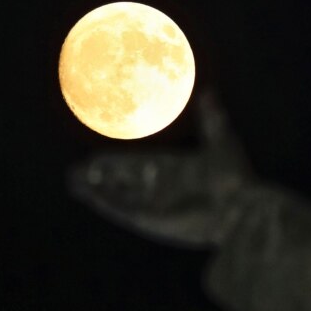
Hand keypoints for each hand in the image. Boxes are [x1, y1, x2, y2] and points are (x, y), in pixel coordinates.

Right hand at [67, 89, 252, 248]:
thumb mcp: (222, 142)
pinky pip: (120, 208)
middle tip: (80, 169)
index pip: (141, 164)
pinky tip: (83, 190)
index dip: (121, 162)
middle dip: (102, 176)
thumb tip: (209, 92)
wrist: (238, 210)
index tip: (101, 156)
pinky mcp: (150, 219)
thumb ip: (212, 118)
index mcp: (176, 170)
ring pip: (118, 195)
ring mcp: (155, 204)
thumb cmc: (234, 178)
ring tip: (73, 179)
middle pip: (125, 182)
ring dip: (95, 189)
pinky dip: (102, 199)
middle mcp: (162, 189)